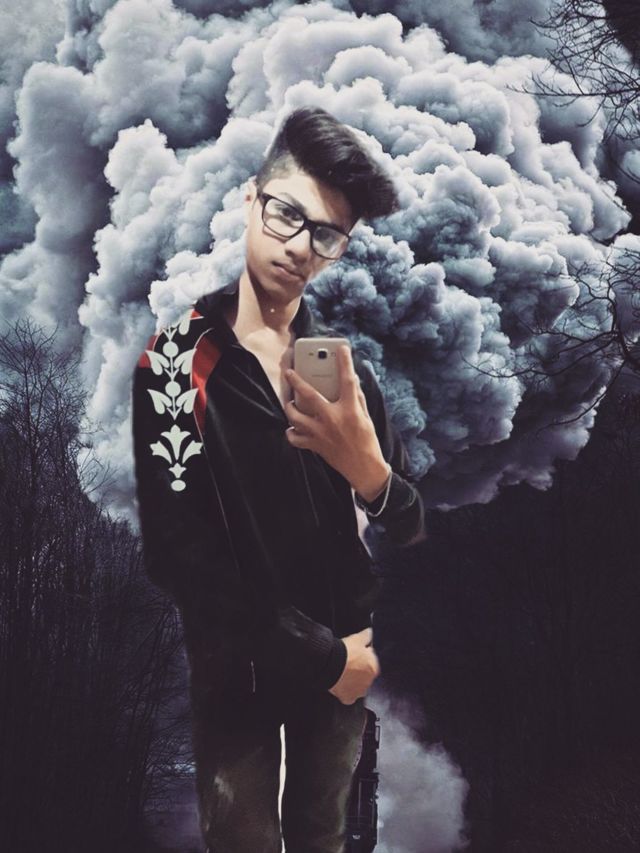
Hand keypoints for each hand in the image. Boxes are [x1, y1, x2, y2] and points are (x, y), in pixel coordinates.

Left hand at [283, 345, 389, 499]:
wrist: (364, 469)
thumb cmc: (368, 442)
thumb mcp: (366, 417)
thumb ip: (357, 398)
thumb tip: (351, 381)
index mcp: (350, 410)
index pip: (347, 380)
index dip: (345, 362)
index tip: (341, 348)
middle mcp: (333, 419)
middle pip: (309, 395)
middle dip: (295, 380)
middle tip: (288, 371)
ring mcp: (321, 433)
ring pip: (295, 417)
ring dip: (289, 407)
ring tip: (290, 402)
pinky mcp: (315, 446)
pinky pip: (295, 438)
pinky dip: (292, 433)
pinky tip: (293, 428)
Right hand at [328, 627, 379, 704]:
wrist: (331, 663)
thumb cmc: (344, 652)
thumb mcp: (357, 638)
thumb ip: (366, 635)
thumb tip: (369, 632)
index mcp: (374, 667)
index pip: (370, 662)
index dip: (361, 658)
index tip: (354, 655)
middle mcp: (369, 681)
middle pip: (364, 676)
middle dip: (357, 671)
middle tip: (347, 664)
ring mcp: (359, 691)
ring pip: (357, 687)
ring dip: (352, 682)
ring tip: (342, 674)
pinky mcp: (348, 698)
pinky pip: (348, 697)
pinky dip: (345, 693)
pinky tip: (340, 685)